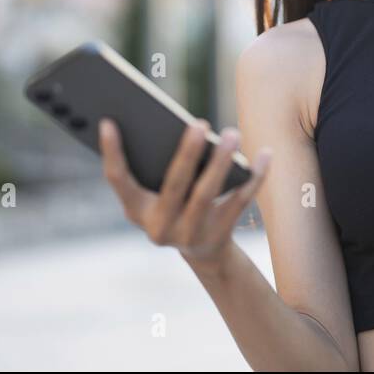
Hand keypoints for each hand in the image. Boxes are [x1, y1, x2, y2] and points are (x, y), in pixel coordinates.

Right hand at [98, 116, 271, 270]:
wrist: (204, 252)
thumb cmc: (175, 205)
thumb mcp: (155, 194)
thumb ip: (153, 167)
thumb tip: (163, 125)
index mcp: (136, 212)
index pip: (118, 180)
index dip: (111, 152)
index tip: (108, 121)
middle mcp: (159, 228)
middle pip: (174, 186)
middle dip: (187, 154)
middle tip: (199, 123)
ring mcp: (190, 234)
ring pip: (207, 194)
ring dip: (221, 162)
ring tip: (231, 134)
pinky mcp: (220, 234)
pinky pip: (240, 200)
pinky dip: (255, 176)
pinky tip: (265, 154)